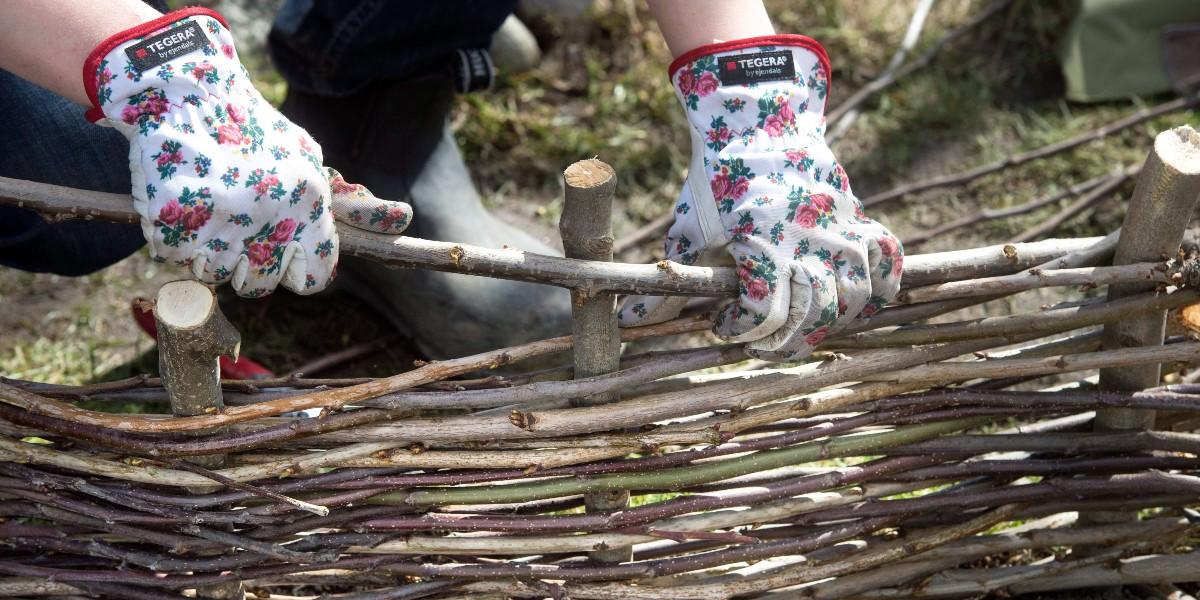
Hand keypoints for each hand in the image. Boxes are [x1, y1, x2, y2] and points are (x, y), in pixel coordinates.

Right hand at [85, 8, 411, 296]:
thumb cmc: (256, 131)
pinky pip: (182, 263)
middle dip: (254, 266)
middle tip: (244, 229)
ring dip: (216, 256)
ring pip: (221, 277)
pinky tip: (189, 208)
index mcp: (306, 204)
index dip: (302, 271)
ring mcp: (217, 225)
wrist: (186, 95)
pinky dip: (182, 245)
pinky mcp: (172, 226)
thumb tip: (404, 218)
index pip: (316, 279)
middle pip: (263, 285)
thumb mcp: (309, 159)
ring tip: (215, 214)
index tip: (289, 256)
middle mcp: (267, 219)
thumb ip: (352, 200)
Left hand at [619, 36, 902, 359]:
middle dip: (786, 342)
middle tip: (762, 343)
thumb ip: (664, 278)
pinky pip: (887, 257)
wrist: (757, 120)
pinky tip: (866, 303)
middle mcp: (803, 235)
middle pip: (813, 314)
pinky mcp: (856, 215)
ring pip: (853, 296)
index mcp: (758, 238)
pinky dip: (883, 284)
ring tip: (803, 328)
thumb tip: (629, 323)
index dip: (740, 330)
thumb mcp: (687, 225)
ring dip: (829, 324)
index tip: (722, 323)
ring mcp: (837, 226)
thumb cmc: (717, 176)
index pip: (763, 311)